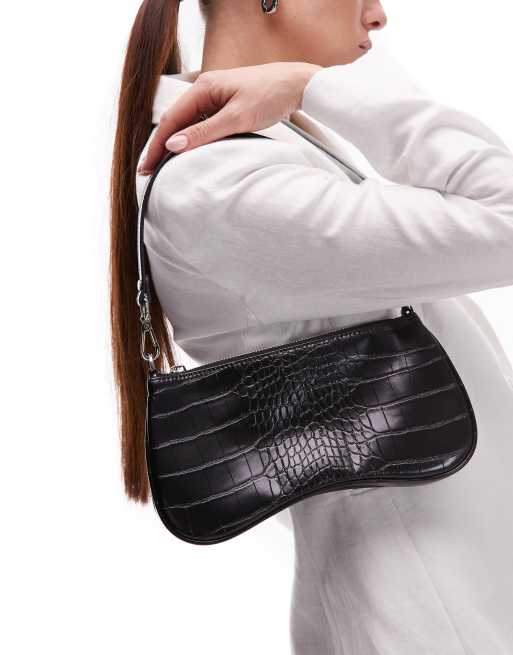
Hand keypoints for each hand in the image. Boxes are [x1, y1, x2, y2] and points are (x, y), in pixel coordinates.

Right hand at [138, 61, 321, 174]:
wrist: (297, 84)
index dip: (156, 146)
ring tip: (164, 167)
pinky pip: (202, 124)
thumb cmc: (270, 95)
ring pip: (188, 124)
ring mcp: (215, 97)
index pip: (171, 120)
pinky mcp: (225, 105)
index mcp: (203, 88)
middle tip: (149, 172)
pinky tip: (189, 154)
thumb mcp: (237, 118)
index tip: (147, 168)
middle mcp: (205, 90)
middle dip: (161, 147)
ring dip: (176, 144)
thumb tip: (174, 145)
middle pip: (175, 122)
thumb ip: (205, 132)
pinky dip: (193, 140)